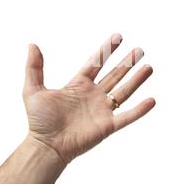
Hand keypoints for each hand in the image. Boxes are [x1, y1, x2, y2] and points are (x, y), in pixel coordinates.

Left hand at [23, 33, 154, 164]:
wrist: (46, 146)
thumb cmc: (39, 121)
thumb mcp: (33, 90)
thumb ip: (34, 67)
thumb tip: (32, 45)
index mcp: (79, 85)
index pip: (97, 62)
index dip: (107, 50)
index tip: (118, 37)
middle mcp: (93, 95)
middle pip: (115, 75)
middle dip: (128, 62)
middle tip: (140, 50)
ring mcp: (102, 110)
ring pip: (124, 91)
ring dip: (137, 80)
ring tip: (149, 67)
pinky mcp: (107, 126)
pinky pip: (127, 116)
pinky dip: (140, 110)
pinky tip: (152, 100)